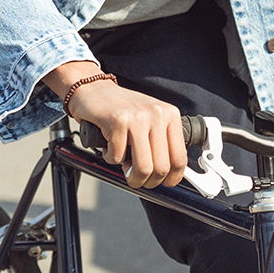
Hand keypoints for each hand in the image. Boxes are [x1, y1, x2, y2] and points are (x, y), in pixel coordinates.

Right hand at [45, 61, 187, 189]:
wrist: (93, 89)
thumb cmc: (121, 108)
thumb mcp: (150, 119)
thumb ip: (161, 141)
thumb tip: (168, 173)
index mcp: (170, 114)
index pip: (180, 157)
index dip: (172, 178)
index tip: (164, 183)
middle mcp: (157, 114)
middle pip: (161, 166)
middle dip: (148, 181)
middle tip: (138, 179)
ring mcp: (138, 117)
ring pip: (143, 167)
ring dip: (132, 177)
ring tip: (125, 169)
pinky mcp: (117, 121)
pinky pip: (117, 157)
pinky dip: (110, 159)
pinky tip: (109, 148)